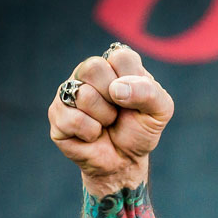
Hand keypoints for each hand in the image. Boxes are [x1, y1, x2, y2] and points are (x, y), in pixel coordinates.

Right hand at [47, 45, 173, 194]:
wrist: (125, 161)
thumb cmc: (140, 131)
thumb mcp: (160, 111)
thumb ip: (149, 92)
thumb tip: (116, 89)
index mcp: (114, 65)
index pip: (120, 56)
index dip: (132, 82)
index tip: (135, 99)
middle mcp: (87, 73)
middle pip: (93, 67)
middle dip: (114, 98)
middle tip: (118, 111)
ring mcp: (68, 93)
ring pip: (83, 94)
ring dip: (104, 117)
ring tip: (106, 123)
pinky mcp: (57, 115)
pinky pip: (73, 119)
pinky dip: (91, 133)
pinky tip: (93, 135)